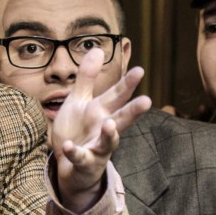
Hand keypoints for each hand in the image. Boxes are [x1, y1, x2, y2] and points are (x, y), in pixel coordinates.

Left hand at [49, 55, 151, 212]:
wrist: (70, 165)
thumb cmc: (78, 130)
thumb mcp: (79, 101)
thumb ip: (87, 77)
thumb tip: (98, 49)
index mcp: (102, 112)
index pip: (117, 96)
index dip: (127, 84)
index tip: (140, 70)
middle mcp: (104, 129)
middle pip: (121, 118)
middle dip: (133, 111)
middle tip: (147, 101)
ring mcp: (97, 148)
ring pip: (107, 142)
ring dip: (109, 134)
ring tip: (109, 124)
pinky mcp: (85, 163)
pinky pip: (80, 157)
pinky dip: (75, 152)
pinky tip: (68, 145)